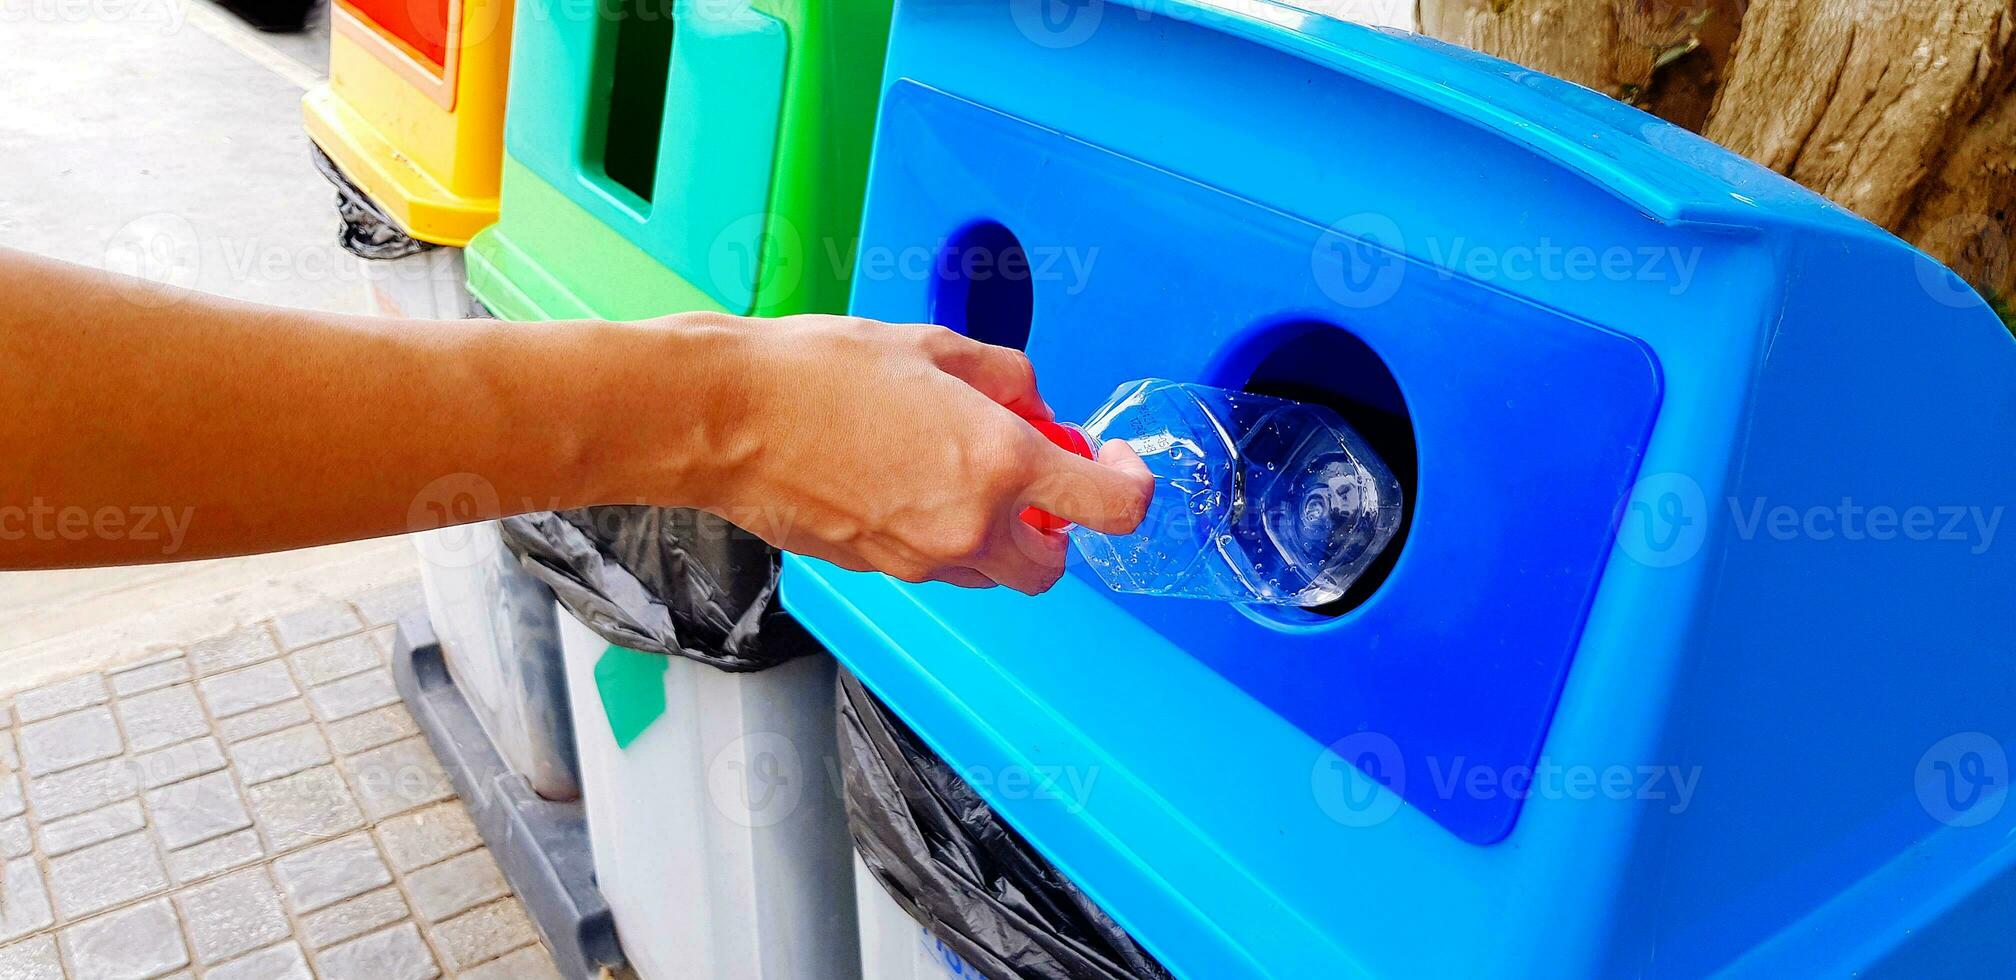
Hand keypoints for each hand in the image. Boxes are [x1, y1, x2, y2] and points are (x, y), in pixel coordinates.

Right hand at [707, 315, 1152, 594]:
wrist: (727, 419)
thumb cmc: (818, 373)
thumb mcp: (933, 346)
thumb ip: (1007, 380)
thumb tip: (1035, 408)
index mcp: (998, 464)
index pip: (1110, 508)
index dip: (1129, 485)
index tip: (1112, 461)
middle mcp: (969, 525)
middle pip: (1051, 567)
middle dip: (1057, 529)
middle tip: (1036, 479)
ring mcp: (920, 557)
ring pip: (992, 572)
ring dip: (999, 535)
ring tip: (958, 470)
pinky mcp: (877, 569)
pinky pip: (937, 565)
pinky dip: (945, 535)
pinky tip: (908, 482)